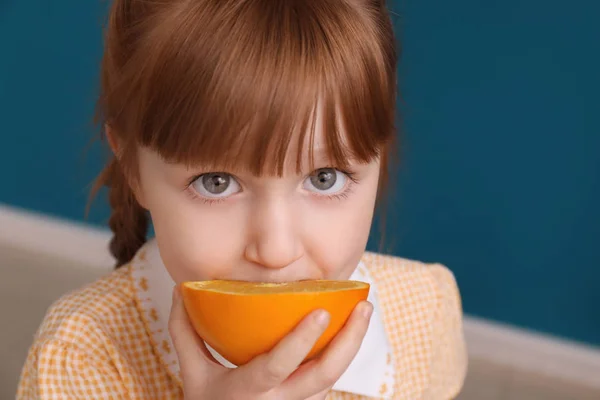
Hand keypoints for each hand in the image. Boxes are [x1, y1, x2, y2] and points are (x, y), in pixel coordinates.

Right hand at [168, 286, 372, 399]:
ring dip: (352, 345)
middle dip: (348, 341)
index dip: (300, 341)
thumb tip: (180, 289)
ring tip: (364, 310)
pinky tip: (348, 327)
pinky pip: (328, 378)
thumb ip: (185, 333)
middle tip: (364, 306)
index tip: (321, 311)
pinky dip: (341, 352)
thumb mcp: (192, 375)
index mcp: (248, 392)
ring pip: (333, 378)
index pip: (278, 367)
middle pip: (323, 375)